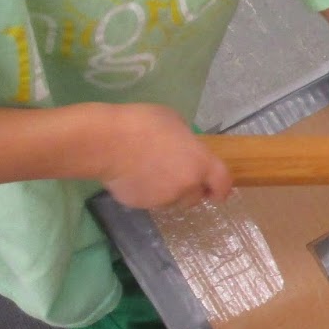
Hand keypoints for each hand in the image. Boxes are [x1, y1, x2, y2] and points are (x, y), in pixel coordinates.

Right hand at [97, 103, 231, 210]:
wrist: (106, 143)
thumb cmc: (142, 124)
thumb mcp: (174, 122)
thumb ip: (187, 142)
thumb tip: (184, 148)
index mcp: (200, 163)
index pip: (222, 184)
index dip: (222, 189)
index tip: (218, 192)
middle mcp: (187, 186)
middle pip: (196, 196)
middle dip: (190, 190)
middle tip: (176, 174)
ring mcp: (164, 199)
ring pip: (173, 201)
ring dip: (169, 192)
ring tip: (151, 172)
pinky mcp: (142, 205)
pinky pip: (150, 201)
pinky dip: (147, 193)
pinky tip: (133, 176)